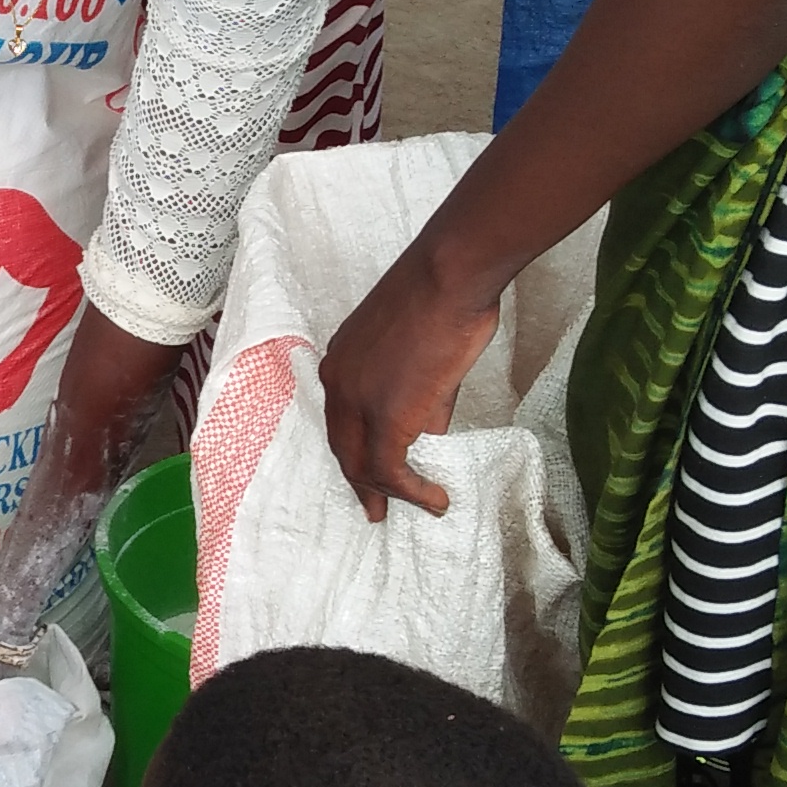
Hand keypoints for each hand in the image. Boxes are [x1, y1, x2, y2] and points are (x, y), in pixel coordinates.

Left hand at [316, 244, 503, 520]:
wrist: (449, 276)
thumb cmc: (442, 299)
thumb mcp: (416, 350)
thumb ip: (415, 396)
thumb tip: (428, 434)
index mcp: (339, 361)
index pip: (339, 421)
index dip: (354, 452)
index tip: (368, 475)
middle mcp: (337, 382)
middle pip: (343, 448)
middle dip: (361, 483)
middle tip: (377, 509)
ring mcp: (357, 401)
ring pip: (363, 465)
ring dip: (390, 493)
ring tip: (418, 506)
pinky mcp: (386, 416)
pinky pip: (391, 469)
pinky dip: (412, 491)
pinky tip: (435, 498)